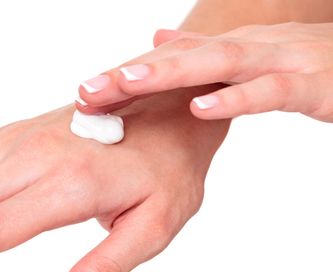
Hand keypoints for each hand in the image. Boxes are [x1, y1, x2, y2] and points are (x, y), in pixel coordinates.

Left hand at [76, 23, 332, 121]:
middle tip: (89, 91)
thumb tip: (157, 42)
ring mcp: (281, 62)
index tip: (85, 95)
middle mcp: (251, 48)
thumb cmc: (306, 64)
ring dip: (171, 73)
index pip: (170, 62)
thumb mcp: (252, 58)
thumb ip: (204, 53)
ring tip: (129, 83)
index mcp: (232, 49)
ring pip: (219, 63)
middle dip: (133, 73)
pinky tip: (201, 106)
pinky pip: (270, 91)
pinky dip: (235, 98)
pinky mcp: (312, 85)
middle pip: (183, 58)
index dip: (126, 76)